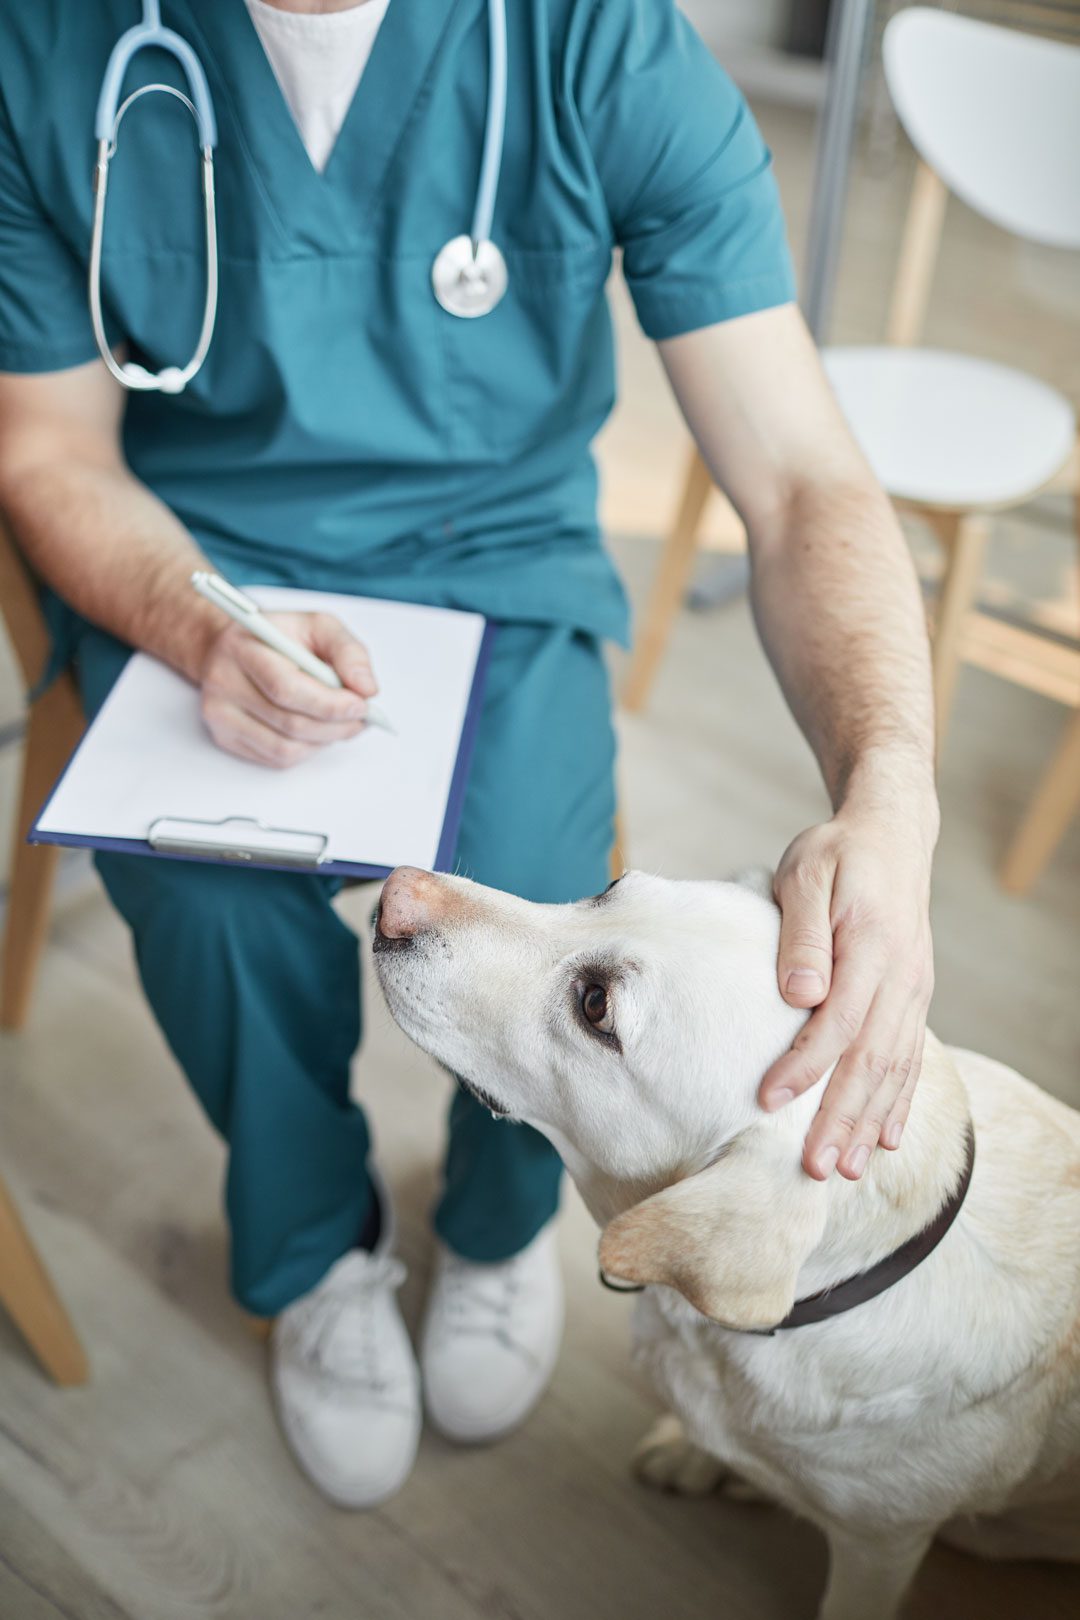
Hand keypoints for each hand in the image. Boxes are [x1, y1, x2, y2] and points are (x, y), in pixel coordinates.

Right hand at [199, 612, 377, 766]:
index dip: (330, 704)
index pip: (287, 689)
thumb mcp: (317, 625)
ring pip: (285, 748)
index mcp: (244, 648)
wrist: (229, 648)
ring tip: (342, 724)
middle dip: (336, 726)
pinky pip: (276, 759)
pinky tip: (316, 731)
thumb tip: (367, 689)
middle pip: (290, 723)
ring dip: (324, 741)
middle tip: (362, 718)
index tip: (361, 705)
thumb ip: (347, 651)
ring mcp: (220, 715)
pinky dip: (307, 749)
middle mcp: (224, 683)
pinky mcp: (224, 737)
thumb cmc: (278, 637)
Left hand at [758, 799, 936, 1179]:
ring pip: (893, 1068)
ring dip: (868, 1122)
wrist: (892, 836)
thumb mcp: (807, 875)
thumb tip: (799, 994)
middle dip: (841, 1117)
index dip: (805, 1066)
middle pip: (871, 1060)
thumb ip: (803, 935)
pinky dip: (897, 1102)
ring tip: (843, 1169)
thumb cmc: (837, 855)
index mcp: (873, 946)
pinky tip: (882, 1138)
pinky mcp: (914, 998)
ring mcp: (914, 991)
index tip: (769, 1101)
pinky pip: (909, 1058)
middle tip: (814, 1168)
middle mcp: (902, 977)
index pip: (838, 1021)